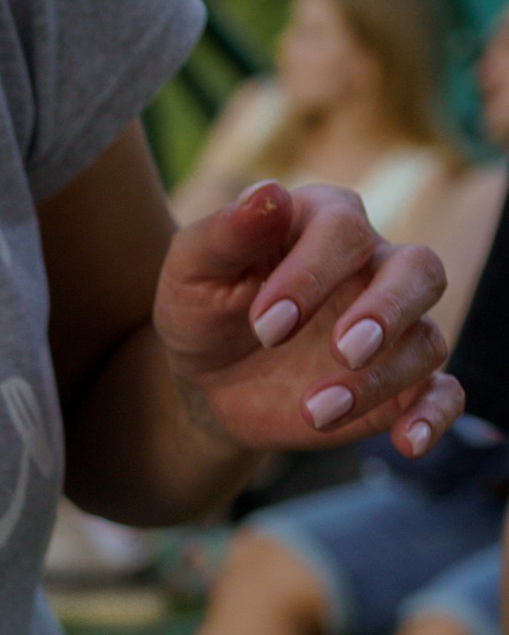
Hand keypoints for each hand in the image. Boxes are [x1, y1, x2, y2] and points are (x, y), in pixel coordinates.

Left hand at [156, 180, 459, 462]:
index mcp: (324, 223)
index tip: (266, 327)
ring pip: (427, 339)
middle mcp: (372, 267)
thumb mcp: (192, 271)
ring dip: (380, 378)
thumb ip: (225, 233)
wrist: (208, 380)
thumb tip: (268, 193)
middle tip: (342, 350)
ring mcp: (393, 327)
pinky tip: (408, 442)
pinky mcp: (398, 383)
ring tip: (316, 412)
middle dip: (384, 312)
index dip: (311, 276)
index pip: (343, 230)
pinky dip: (434, 415)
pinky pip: (443, 393)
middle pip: (418, 269)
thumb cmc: (203, 310)